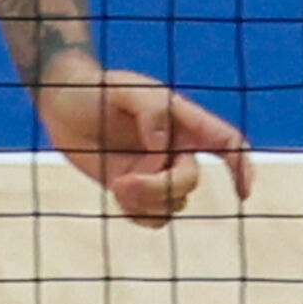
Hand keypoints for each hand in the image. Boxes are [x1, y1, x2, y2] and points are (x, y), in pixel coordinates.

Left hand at [32, 54, 254, 224]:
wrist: (59, 101)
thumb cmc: (96, 88)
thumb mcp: (124, 88)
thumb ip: (151, 109)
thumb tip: (163, 145)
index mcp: (184, 122)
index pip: (228, 143)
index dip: (243, 168)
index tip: (242, 192)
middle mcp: (176, 149)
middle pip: (189, 181)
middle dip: (160, 188)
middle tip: (122, 183)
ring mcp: (157, 171)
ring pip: (172, 202)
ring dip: (146, 201)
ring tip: (116, 185)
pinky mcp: (136, 188)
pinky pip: (153, 215)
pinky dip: (140, 215)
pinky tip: (119, 200)